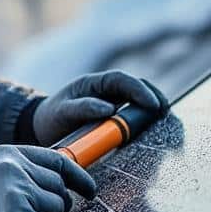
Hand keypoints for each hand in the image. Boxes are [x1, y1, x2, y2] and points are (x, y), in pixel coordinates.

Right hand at [0, 145, 96, 211]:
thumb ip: (15, 172)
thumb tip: (49, 185)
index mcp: (8, 153)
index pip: (58, 160)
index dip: (78, 177)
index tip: (90, 191)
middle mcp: (15, 167)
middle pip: (59, 190)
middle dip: (54, 209)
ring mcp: (16, 189)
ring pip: (56, 211)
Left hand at [32, 71, 163, 146]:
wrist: (42, 128)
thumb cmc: (51, 117)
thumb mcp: (62, 111)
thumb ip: (82, 108)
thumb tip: (108, 109)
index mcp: (94, 83)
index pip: (122, 80)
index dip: (139, 90)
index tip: (152, 104)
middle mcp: (106, 91)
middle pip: (137, 87)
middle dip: (154, 97)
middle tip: (166, 111)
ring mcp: (112, 103)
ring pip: (139, 101)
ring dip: (154, 108)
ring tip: (167, 121)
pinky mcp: (114, 119)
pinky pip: (134, 116)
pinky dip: (147, 121)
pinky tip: (157, 131)